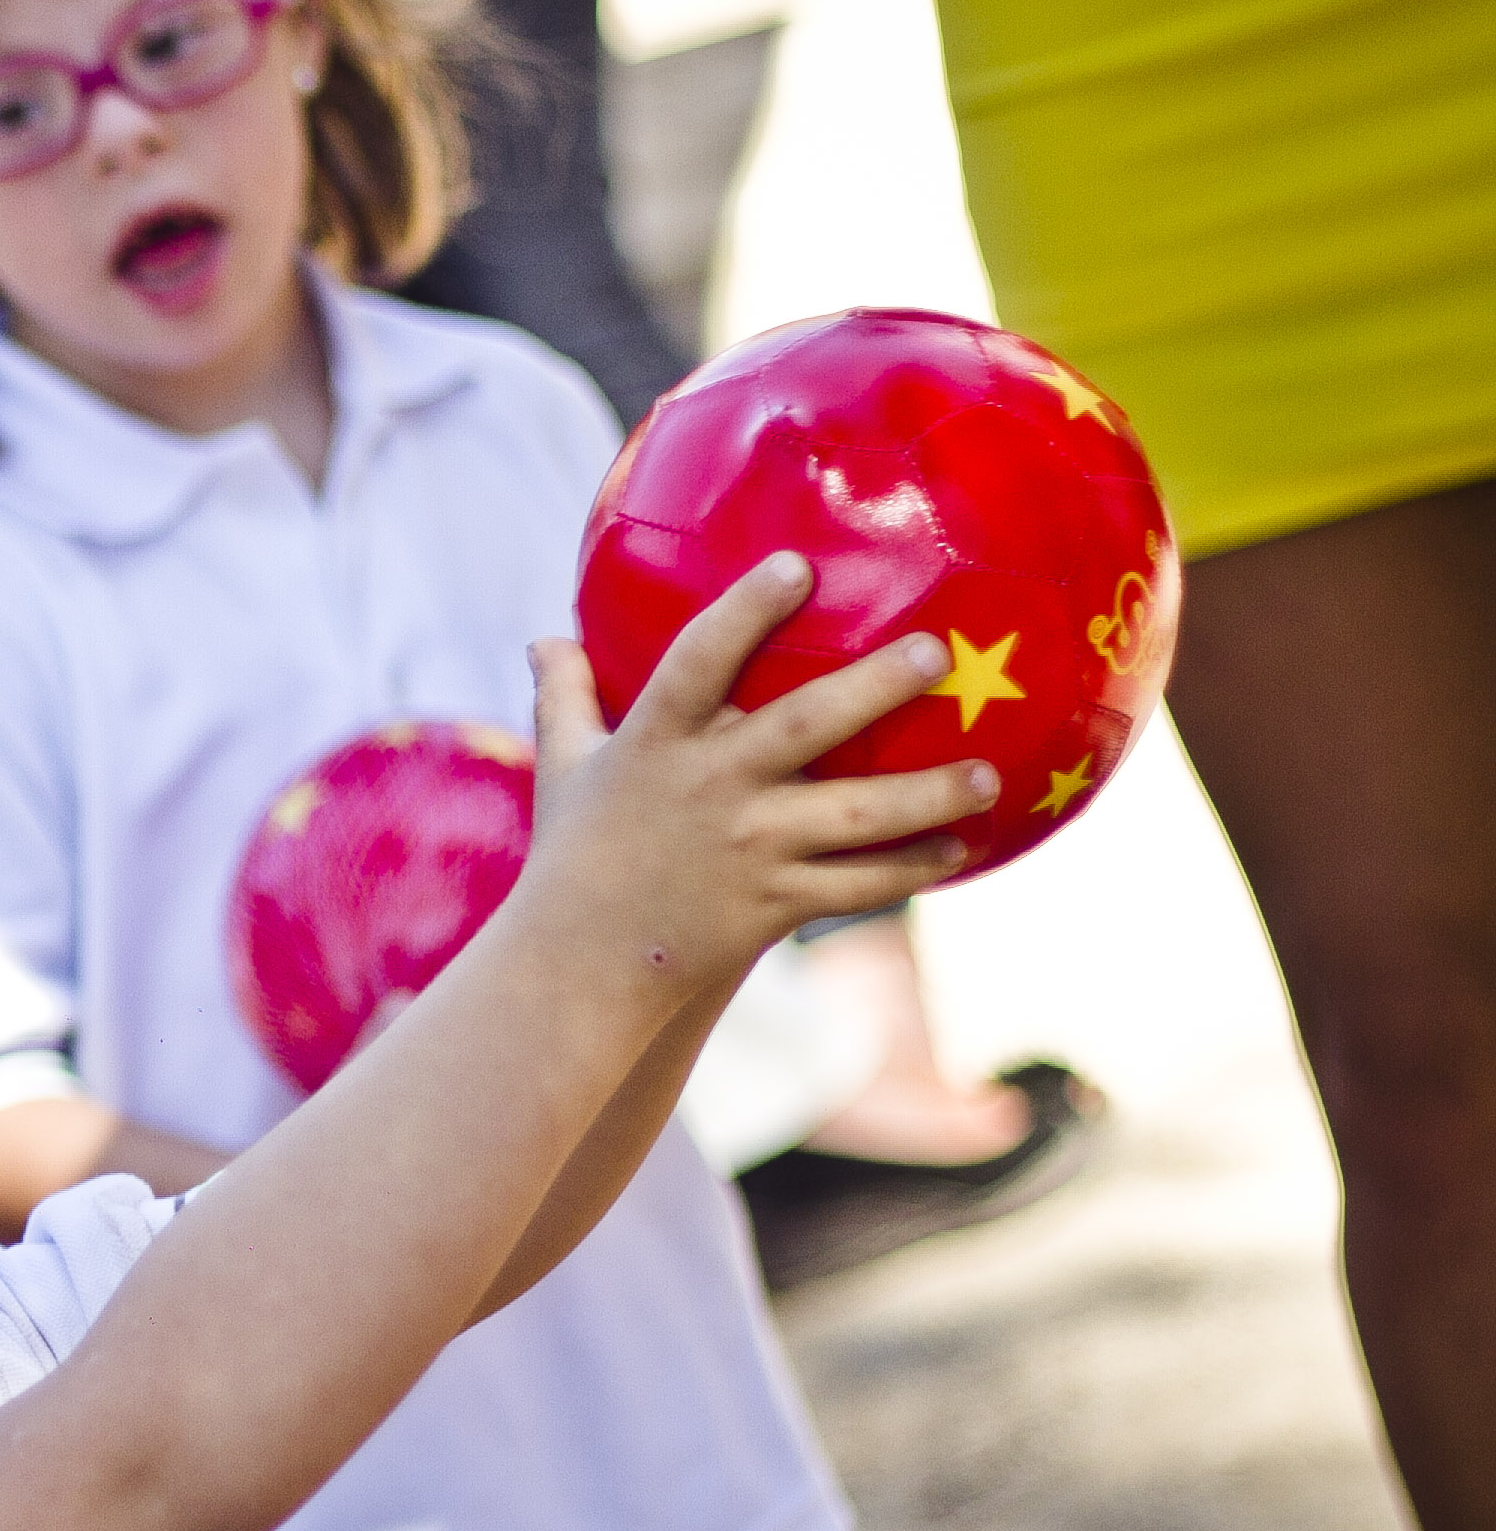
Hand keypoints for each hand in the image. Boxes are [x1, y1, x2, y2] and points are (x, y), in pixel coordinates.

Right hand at [518, 551, 997, 989]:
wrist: (580, 964)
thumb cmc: (574, 854)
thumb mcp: (562, 766)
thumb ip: (564, 695)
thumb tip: (544, 637)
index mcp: (656, 742)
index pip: (700, 661)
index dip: (746, 612)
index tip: (796, 566)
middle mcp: (710, 789)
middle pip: (802, 728)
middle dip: (874, 689)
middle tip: (937, 653)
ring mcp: (748, 849)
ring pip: (854, 818)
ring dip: (927, 796)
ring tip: (986, 772)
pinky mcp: (772, 904)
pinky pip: (855, 886)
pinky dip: (909, 871)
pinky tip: (959, 851)